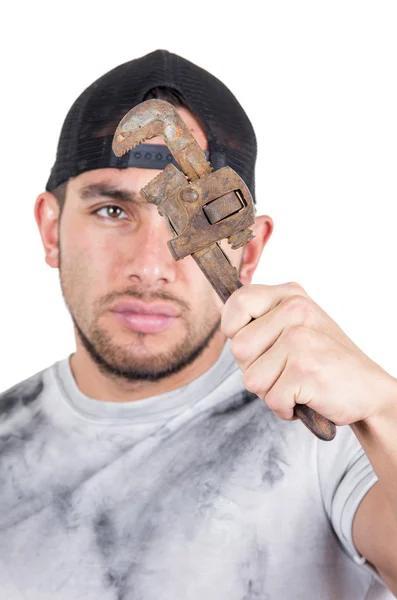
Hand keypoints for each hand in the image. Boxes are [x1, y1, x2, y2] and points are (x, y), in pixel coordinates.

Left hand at [221, 283, 395, 425]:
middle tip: (285, 371)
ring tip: (296, 383)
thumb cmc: (325, 362)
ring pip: (250, 379)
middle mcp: (295, 310)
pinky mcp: (304, 368)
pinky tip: (306, 398)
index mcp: (290, 295)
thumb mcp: (296, 326)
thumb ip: (262, 321)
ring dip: (270, 392)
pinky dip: (285, 408)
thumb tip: (222, 318)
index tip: (256, 346)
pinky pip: (271, 399)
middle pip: (238, 348)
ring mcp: (299, 339)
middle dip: (254, 370)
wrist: (369, 391)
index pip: (237, 301)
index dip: (234, 330)